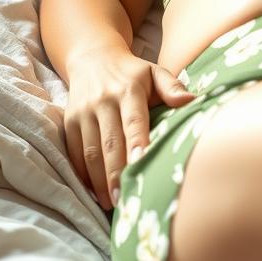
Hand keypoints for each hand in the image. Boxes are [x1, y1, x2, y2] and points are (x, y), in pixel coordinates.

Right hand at [63, 50, 195, 211]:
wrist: (93, 58)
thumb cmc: (132, 73)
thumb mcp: (154, 72)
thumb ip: (172, 87)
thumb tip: (192, 100)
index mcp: (129, 90)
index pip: (134, 121)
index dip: (137, 143)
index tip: (141, 164)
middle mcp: (104, 101)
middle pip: (111, 142)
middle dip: (117, 173)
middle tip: (125, 200)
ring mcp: (84, 112)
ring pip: (90, 151)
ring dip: (99, 180)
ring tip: (110, 202)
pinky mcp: (69, 121)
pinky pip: (75, 151)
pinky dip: (83, 173)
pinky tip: (93, 190)